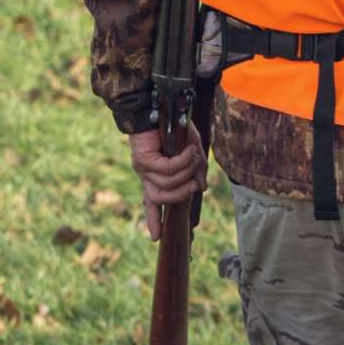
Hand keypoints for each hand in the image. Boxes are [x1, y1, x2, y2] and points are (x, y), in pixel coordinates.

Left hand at [128, 126, 206, 240]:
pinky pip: (166, 169)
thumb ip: (196, 170)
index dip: (154, 220)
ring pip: (166, 184)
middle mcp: (146, 175)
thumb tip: (201, 188)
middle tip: (193, 183)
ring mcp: (143, 167)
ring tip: (192, 156)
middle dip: (180, 194)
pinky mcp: (143, 158)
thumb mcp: (192, 151)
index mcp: (155, 176)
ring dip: (185, 172)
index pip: (152, 202)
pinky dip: (181, 161)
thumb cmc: (176, 127)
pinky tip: (188, 150)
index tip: (156, 238)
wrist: (161, 106)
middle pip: (160, 199)